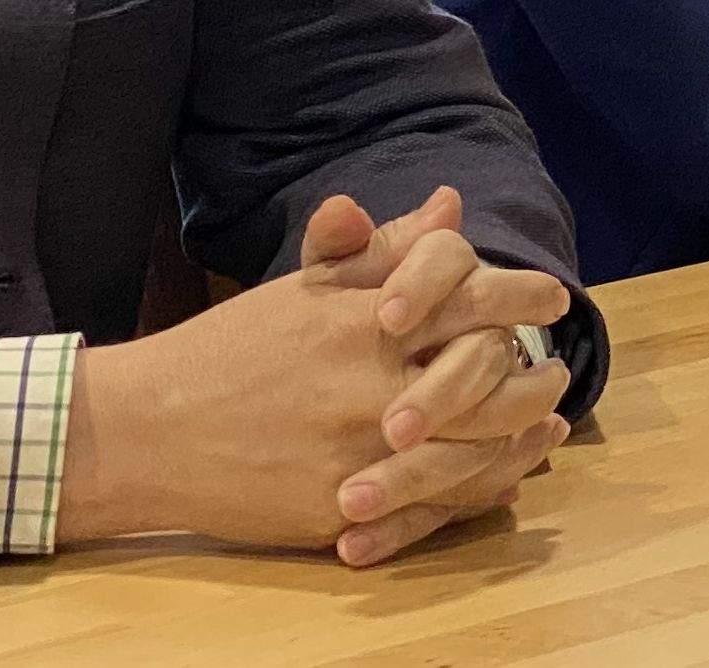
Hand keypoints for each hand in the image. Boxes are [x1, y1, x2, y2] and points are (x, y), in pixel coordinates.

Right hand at [58, 192, 572, 563]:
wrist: (149, 431)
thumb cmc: (230, 349)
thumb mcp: (305, 289)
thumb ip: (382, 249)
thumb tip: (449, 202)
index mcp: (362, 319)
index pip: (469, 299)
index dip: (519, 297)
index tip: (553, 298)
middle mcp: (369, 382)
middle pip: (486, 378)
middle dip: (534, 376)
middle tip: (559, 373)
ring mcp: (359, 450)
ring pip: (471, 448)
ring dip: (518, 438)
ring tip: (544, 427)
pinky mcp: (344, 506)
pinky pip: (432, 505)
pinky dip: (477, 490)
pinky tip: (499, 477)